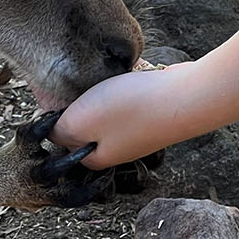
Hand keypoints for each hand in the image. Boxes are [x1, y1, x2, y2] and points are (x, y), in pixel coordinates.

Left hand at [51, 63, 194, 169]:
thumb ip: (59, 131)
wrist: (187, 96)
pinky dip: (123, 90)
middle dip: (82, 106)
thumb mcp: (81, 120)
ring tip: (108, 82)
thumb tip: (50, 135)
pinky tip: (128, 79)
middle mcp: (117, 150)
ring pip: (107, 113)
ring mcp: (136, 133)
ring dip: (103, 96)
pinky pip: (127, 103)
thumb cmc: (132, 108)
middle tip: (85, 87)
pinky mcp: (151, 115)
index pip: (63, 142)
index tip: (61, 97)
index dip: (58, 117)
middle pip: (86, 127)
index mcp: (95, 159)